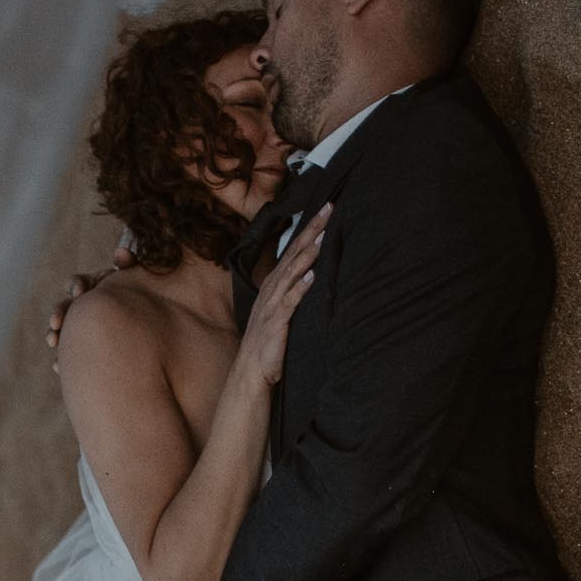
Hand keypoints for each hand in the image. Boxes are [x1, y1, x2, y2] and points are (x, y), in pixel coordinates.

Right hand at [46, 235, 135, 357]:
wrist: (152, 337)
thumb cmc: (146, 303)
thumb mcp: (138, 283)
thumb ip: (130, 266)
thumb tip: (121, 252)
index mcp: (95, 289)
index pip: (79, 284)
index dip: (76, 285)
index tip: (79, 292)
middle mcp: (84, 308)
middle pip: (66, 307)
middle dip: (60, 312)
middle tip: (57, 322)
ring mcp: (80, 330)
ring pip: (61, 332)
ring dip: (54, 335)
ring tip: (53, 342)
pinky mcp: (80, 352)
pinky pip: (67, 357)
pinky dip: (60, 361)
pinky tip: (56, 366)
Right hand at [237, 203, 329, 387]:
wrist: (251, 372)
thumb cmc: (269, 343)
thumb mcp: (281, 312)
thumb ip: (293, 293)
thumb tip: (313, 275)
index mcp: (275, 285)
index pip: (294, 249)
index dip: (309, 228)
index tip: (326, 209)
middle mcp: (272, 289)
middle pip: (294, 253)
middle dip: (312, 230)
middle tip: (330, 208)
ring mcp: (273, 305)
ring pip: (292, 273)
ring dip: (307, 253)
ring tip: (323, 235)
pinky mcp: (276, 322)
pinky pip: (290, 302)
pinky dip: (301, 287)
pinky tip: (313, 275)